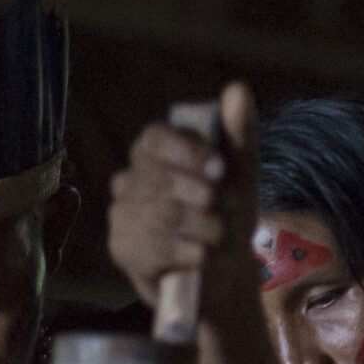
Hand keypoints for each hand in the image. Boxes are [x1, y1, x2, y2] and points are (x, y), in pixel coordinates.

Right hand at [107, 83, 259, 314]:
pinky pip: (159, 247)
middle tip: (232, 211)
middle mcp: (129, 180)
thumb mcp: (241, 173)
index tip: (218, 169)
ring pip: (163, 216)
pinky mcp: (121, 250)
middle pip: (161, 179)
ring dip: (207, 228)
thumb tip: (237, 89)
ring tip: (221, 236)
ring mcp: (121, 216)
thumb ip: (239, 132)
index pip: (154, 138)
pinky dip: (193, 253)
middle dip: (206, 198)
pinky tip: (201, 256)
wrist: (222, 274)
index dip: (186, 151)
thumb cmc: (227, 216)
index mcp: (153, 153)